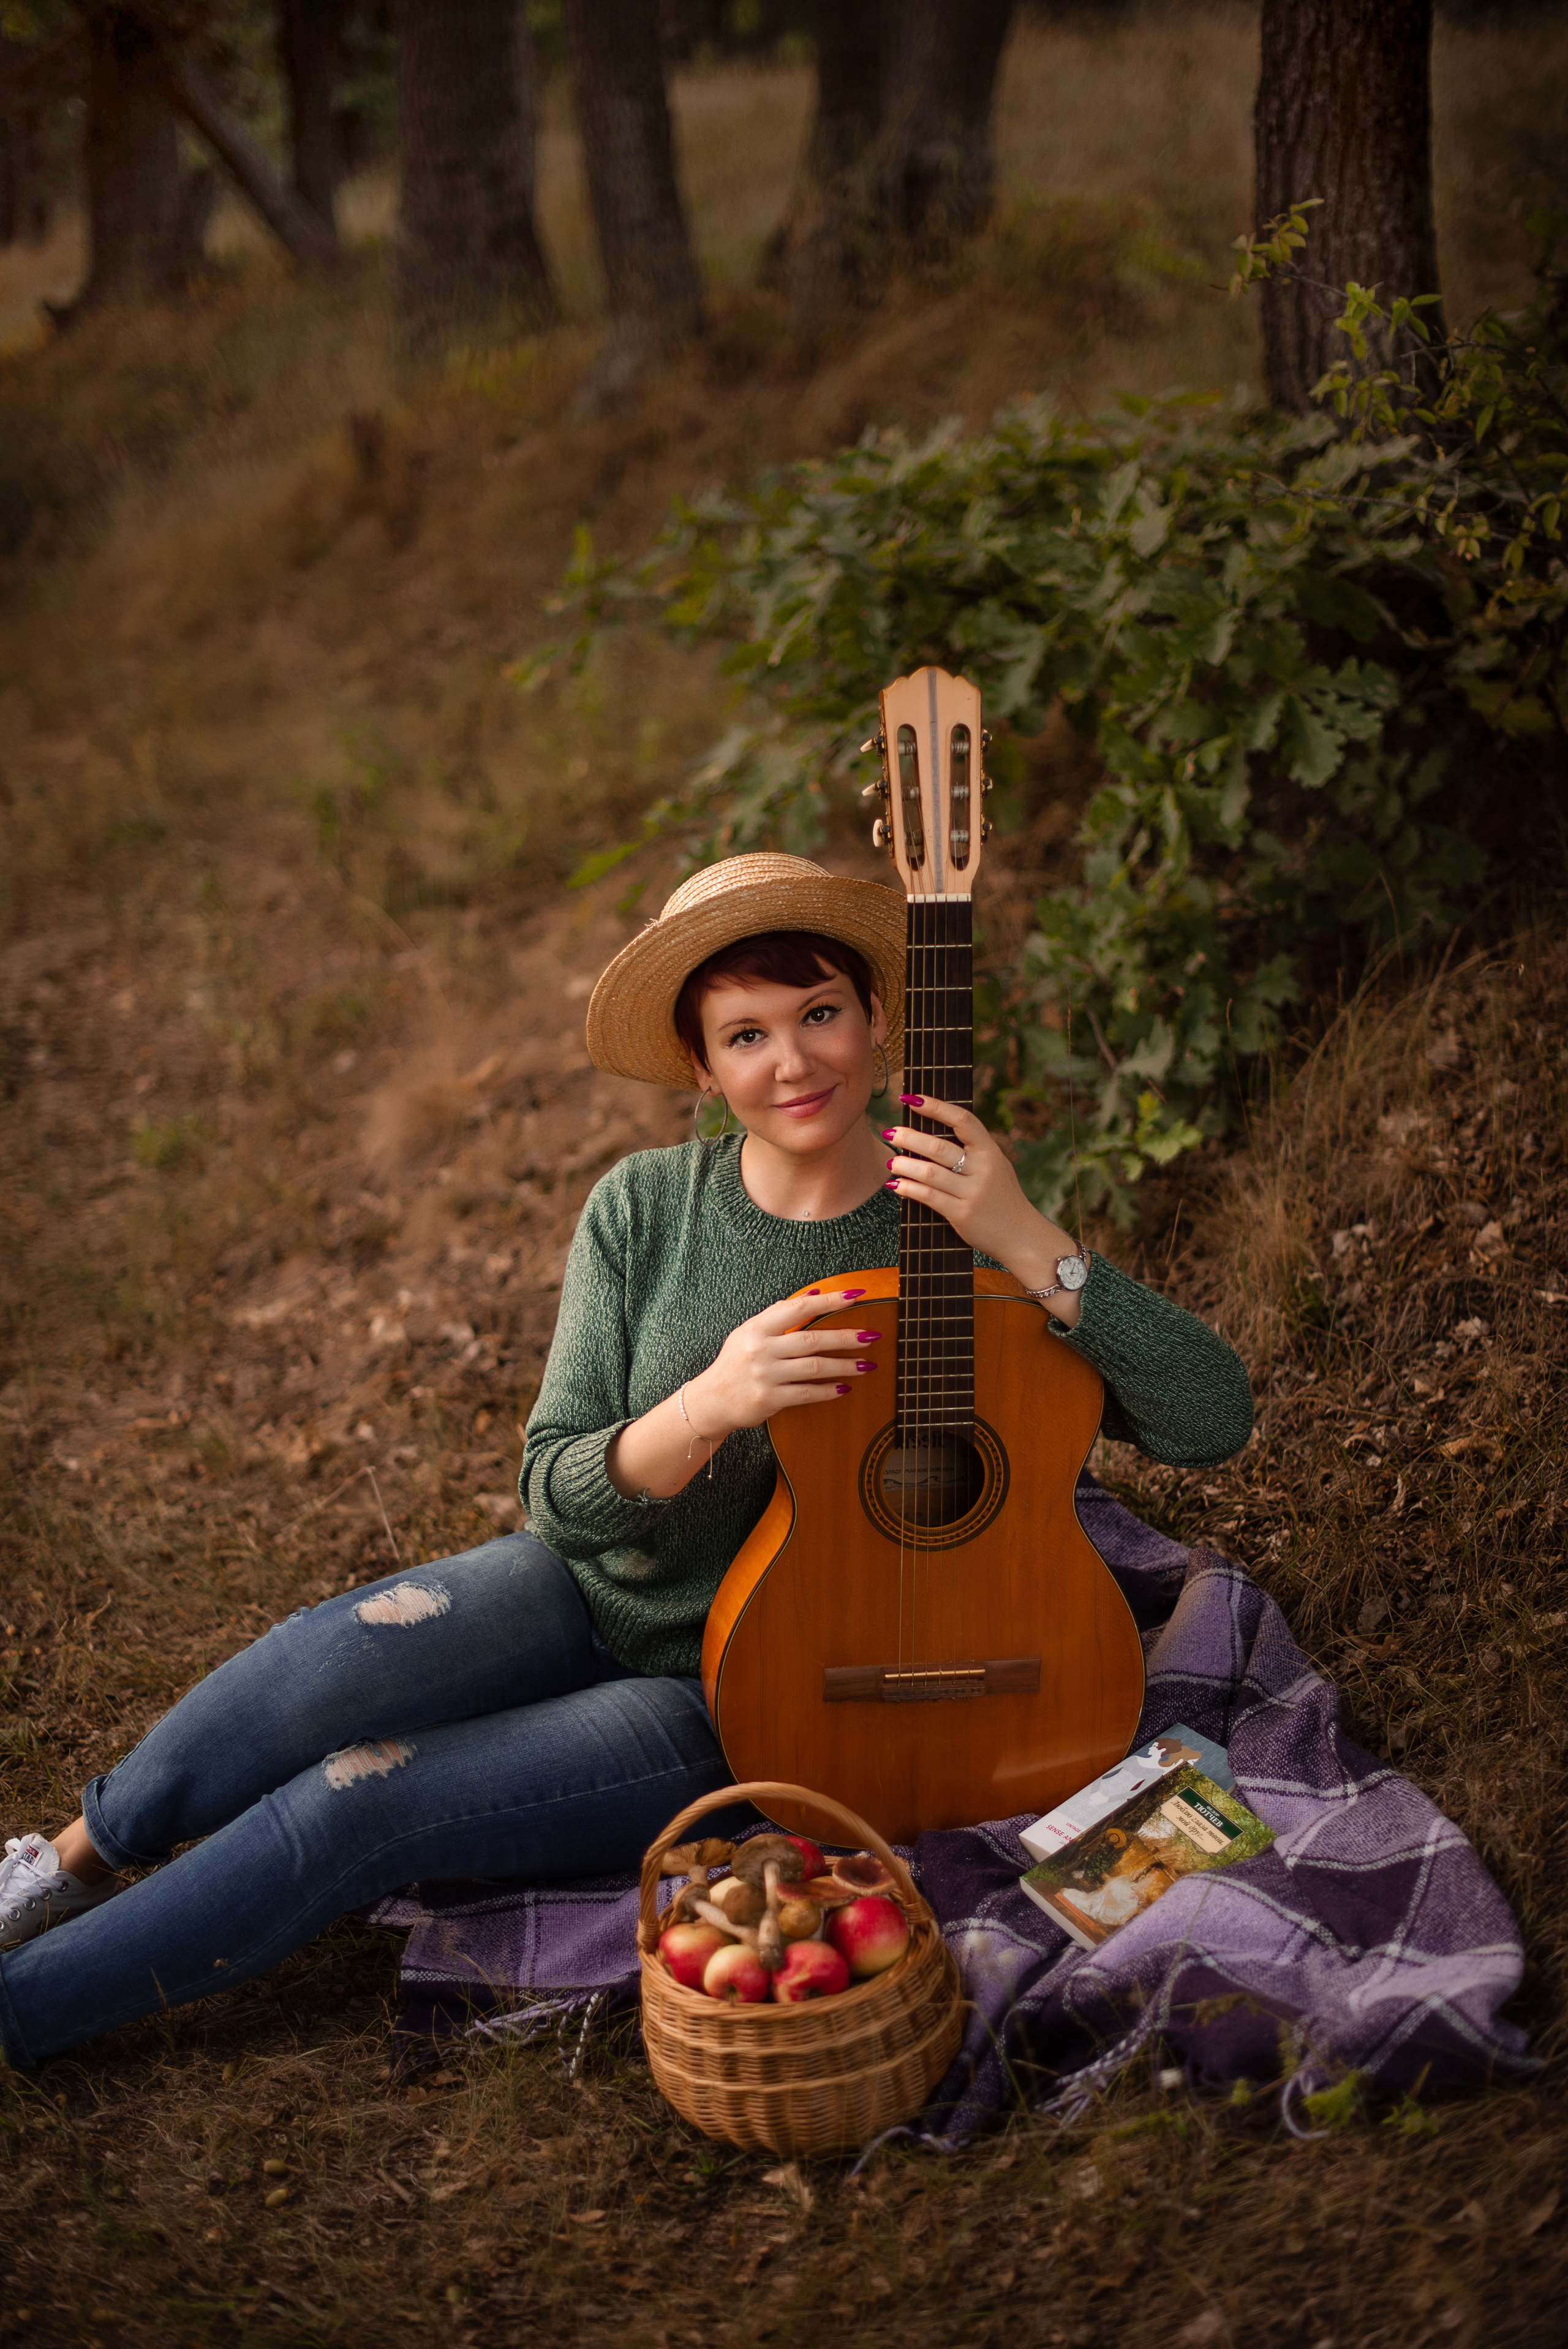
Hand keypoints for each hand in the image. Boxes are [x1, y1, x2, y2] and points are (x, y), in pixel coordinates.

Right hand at [685, 1288, 883, 1440]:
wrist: (712, 1400)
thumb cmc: (735, 1362)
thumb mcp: (749, 1332)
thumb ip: (778, 1313)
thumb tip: (813, 1294)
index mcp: (757, 1328)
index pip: (798, 1308)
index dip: (828, 1301)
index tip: (855, 1296)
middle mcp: (760, 1349)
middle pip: (812, 1340)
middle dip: (845, 1338)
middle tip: (871, 1336)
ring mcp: (765, 1375)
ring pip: (813, 1368)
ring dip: (844, 1366)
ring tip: (866, 1365)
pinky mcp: (769, 1399)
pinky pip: (806, 1393)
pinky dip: (828, 1390)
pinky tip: (844, 1388)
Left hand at [880, 1094, 1083, 1319]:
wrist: (1021, 1235)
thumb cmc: (1003, 1198)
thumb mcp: (996, 1167)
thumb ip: (973, 1151)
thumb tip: (933, 1132)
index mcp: (991, 1151)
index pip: (963, 1120)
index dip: (936, 1107)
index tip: (912, 1098)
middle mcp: (983, 1169)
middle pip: (939, 1148)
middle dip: (910, 1138)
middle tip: (891, 1132)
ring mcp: (972, 1192)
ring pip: (929, 1173)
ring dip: (904, 1165)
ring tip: (891, 1161)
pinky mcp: (961, 1214)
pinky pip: (928, 1197)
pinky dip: (908, 1189)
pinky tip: (896, 1185)